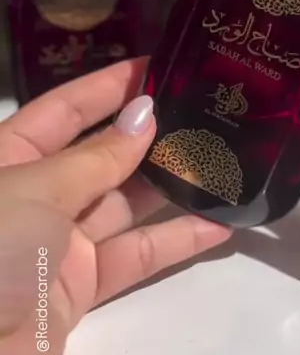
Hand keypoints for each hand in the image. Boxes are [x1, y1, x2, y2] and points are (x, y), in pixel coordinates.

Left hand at [0, 59, 230, 354]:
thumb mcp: (37, 188)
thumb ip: (97, 157)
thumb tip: (145, 116)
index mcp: (9, 159)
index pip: (64, 111)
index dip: (109, 87)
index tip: (159, 67)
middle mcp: (35, 196)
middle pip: (100, 157)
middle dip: (148, 136)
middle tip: (206, 113)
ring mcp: (59, 243)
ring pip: (124, 206)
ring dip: (170, 186)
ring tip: (222, 162)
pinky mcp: (81, 288)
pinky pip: (134, 257)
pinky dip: (174, 242)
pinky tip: (218, 225)